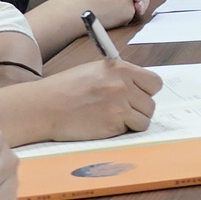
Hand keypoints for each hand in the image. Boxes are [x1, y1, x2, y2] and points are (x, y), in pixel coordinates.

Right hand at [26, 57, 160, 144]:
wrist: (46, 106)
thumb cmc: (66, 89)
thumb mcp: (95, 71)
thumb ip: (119, 77)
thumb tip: (138, 87)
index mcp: (119, 68)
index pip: (154, 82)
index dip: (147, 91)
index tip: (139, 96)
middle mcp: (123, 85)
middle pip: (151, 103)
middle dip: (139, 109)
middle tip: (122, 110)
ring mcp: (119, 105)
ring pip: (145, 119)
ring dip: (133, 122)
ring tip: (113, 118)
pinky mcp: (114, 123)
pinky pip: (133, 130)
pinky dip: (124, 131)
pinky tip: (107, 125)